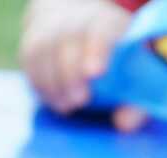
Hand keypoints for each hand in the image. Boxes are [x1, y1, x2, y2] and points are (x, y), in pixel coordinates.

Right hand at [21, 0, 148, 131]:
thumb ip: (135, 101)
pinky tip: (57, 101)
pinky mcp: (31, 48)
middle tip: (80, 101)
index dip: (96, 51)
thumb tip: (123, 124)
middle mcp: (75, 22)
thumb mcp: (135, 73)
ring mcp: (49, 33)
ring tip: (68, 106)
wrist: (77, 30)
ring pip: (43, 55)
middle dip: (70, 75)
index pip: (99, 32)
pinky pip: (31, 68)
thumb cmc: (114, 59)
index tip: (95, 73)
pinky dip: (42, 88)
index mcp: (106, 23)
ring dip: (53, 86)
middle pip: (66, 43)